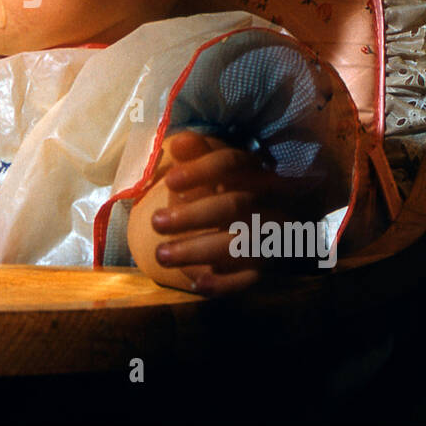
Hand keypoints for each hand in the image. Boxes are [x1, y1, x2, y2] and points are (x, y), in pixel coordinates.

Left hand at [130, 130, 316, 295]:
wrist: (252, 225)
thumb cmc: (221, 190)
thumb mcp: (208, 170)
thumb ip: (195, 155)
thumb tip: (179, 142)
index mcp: (252, 171)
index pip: (232, 164)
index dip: (201, 171)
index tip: (169, 182)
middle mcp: (267, 202)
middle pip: (234, 206)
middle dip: (192, 216)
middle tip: (155, 223)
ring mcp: (270, 237)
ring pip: (240, 245)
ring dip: (197, 250)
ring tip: (161, 254)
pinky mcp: (265, 268)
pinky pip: (249, 279)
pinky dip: (224, 283)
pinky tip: (196, 283)